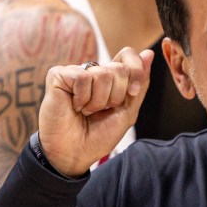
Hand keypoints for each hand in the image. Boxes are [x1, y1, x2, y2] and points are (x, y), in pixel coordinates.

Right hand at [37, 47, 153, 176]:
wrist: (75, 153)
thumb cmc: (99, 135)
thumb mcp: (127, 111)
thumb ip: (140, 84)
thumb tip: (149, 53)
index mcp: (110, 78)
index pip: (128, 55)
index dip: (136, 73)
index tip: (132, 93)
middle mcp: (93, 71)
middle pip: (119, 68)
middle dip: (116, 96)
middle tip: (101, 110)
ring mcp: (75, 72)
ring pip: (102, 74)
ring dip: (98, 101)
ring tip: (86, 111)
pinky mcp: (58, 76)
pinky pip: (82, 78)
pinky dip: (82, 99)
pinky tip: (74, 106)